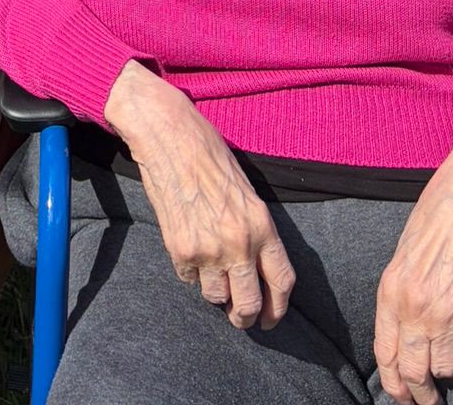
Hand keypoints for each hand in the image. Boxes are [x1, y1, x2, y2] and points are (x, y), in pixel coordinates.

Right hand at [104, 62, 293, 330]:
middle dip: (244, 317)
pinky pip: (188, 279)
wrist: (169, 136)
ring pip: (216, 297)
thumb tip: (256, 266)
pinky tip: (187, 244)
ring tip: (209, 267)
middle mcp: (239, 244)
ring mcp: (208, 250)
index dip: (277, 308)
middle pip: (249, 304)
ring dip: (214, 290)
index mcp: (262, 225)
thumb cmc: (209, 154)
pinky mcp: (180, 251)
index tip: (270, 317)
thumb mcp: (246, 190)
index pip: (282, 282)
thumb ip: (255, 229)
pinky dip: (190, 270)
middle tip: (239, 316)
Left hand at [373, 122, 452, 403]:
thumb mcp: (404, 254)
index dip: (394, 383)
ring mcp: (449, 314)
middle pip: (414, 374)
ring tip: (446, 358)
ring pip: (445, 368)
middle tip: (425, 401)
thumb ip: (400, 294)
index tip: (400, 395)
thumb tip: (402, 331)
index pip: (385, 355)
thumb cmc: (436, 214)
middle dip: (419, 395)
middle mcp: (416, 308)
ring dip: (445, 368)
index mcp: (391, 290)